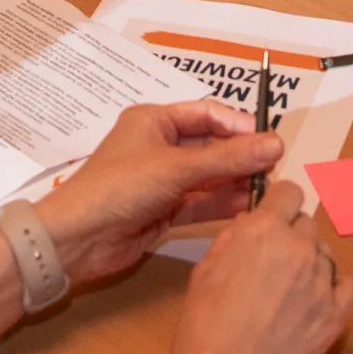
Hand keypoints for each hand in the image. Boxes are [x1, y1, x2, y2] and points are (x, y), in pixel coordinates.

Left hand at [35, 101, 281, 282]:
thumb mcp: (176, 168)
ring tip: (268, 189)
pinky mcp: (163, 211)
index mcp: (154, 120)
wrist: (77, 239)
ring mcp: (162, 180)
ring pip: (209, 176)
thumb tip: (275, 145)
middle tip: (275, 168)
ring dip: (236, 181)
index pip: (207, 114)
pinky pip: (200, 202)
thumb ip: (227, 159)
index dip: (239, 126)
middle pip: (211, 146)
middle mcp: (159, 146)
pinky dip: (222, 203)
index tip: (269, 141)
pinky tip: (248, 206)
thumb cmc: (119, 187)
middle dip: (241, 156)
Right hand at [164, 183, 352, 353]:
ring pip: (325, 255)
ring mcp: (322, 282)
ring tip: (286, 294)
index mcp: (264, 230)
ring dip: (309, 264)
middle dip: (290, 238)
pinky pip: (348, 284)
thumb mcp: (205, 269)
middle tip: (271, 266)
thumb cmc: (204, 326)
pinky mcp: (336, 315)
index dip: (279, 204)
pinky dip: (334, 288)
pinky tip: (313, 302)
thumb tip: (251, 224)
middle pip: (306, 225)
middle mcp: (298, 249)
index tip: (273, 218)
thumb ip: (233, 238)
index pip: (289, 192)